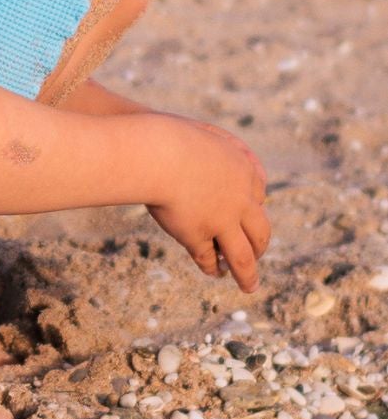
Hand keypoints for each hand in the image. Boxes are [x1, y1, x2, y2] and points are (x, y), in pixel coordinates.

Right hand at [147, 117, 269, 290]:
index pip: (257, 195)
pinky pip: (209, 258)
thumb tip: (210, 154)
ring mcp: (221, 220)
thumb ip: (213, 145)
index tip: (247, 216)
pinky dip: (212, 267)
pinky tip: (213, 272)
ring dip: (247, 274)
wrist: (157, 153)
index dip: (251, 209)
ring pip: (243, 256)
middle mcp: (240, 199)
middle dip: (260, 245)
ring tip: (249, 286)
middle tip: (257, 253)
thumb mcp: (200, 133)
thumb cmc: (169, 136)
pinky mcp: (198, 235)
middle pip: (261, 231)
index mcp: (244, 170)